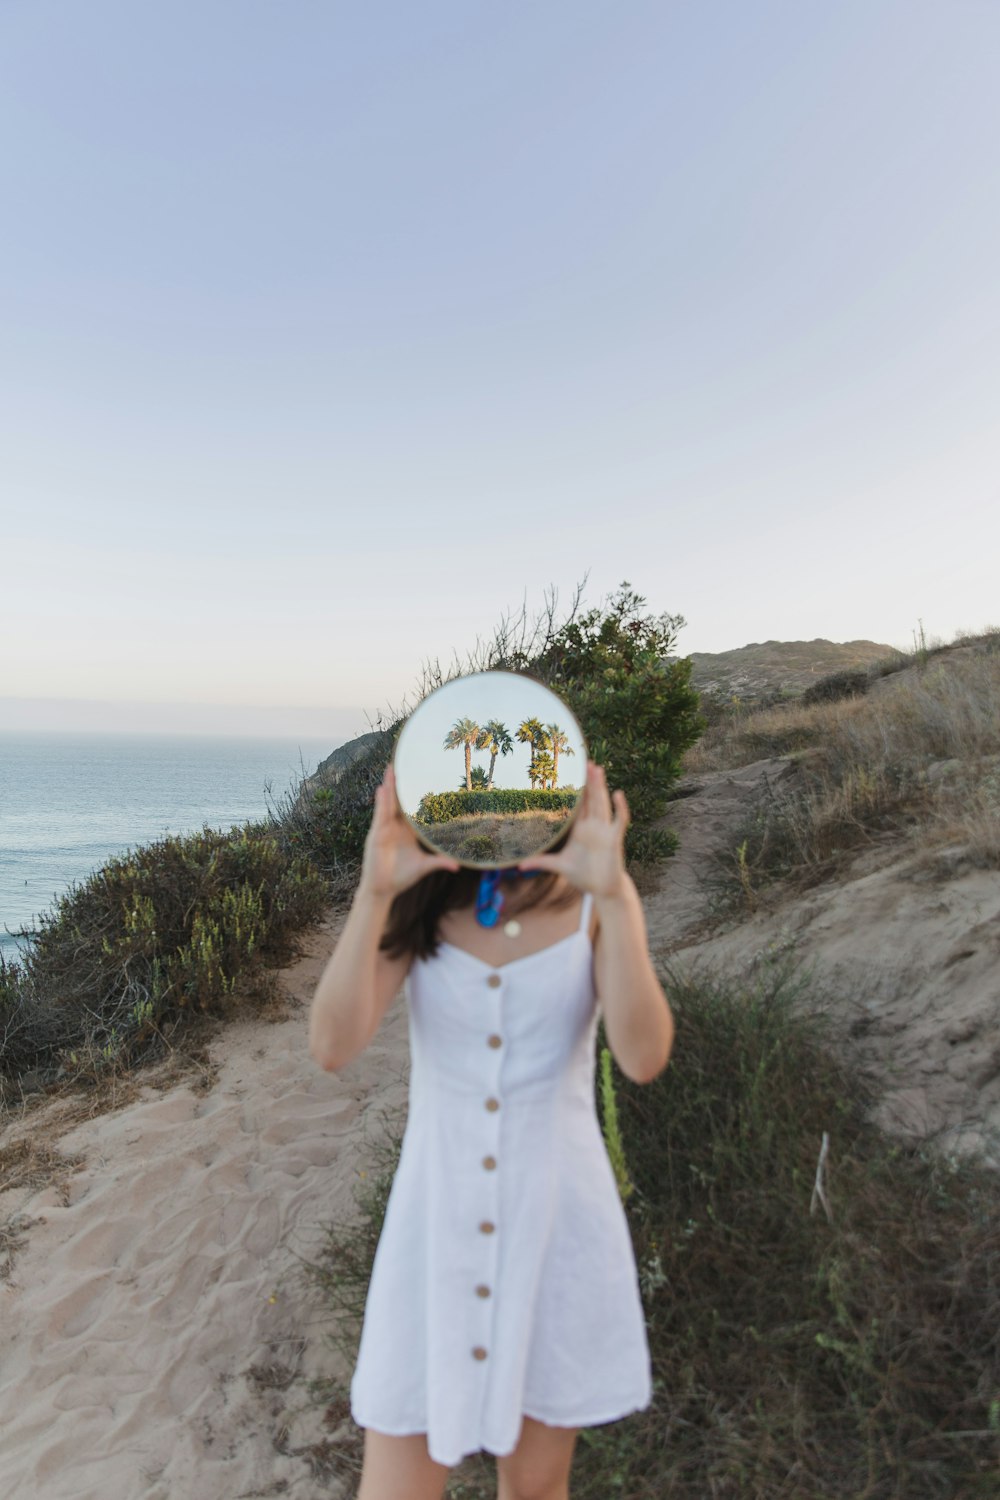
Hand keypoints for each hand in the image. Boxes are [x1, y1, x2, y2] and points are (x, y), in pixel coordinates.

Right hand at [359, 764, 460, 899]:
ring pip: (387, 804)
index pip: (408, 808)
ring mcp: (384, 830)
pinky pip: (380, 816)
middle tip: (399, 764)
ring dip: (388, 787)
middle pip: (396, 801)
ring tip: (391, 769)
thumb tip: (457, 866)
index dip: (410, 793)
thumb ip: (439, 862)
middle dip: (396, 784)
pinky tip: (381, 790)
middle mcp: (394, 827)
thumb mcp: (424, 867)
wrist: (383, 889)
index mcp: (405, 831)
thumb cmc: (401, 877)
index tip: (415, 777)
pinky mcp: (377, 836)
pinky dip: (381, 803)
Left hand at [517, 762, 628, 898]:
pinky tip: (618, 794)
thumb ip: (541, 862)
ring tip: (598, 769)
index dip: (577, 790)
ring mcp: (604, 831)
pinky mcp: (614, 839)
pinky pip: (619, 820)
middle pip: (591, 799)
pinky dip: (620, 808)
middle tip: (586, 762)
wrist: (601, 889)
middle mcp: (593, 827)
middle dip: (589, 781)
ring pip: (603, 804)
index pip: (579, 805)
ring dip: (601, 787)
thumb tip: (520, 865)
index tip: (572, 773)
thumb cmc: (583, 875)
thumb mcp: (559, 866)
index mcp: (580, 830)